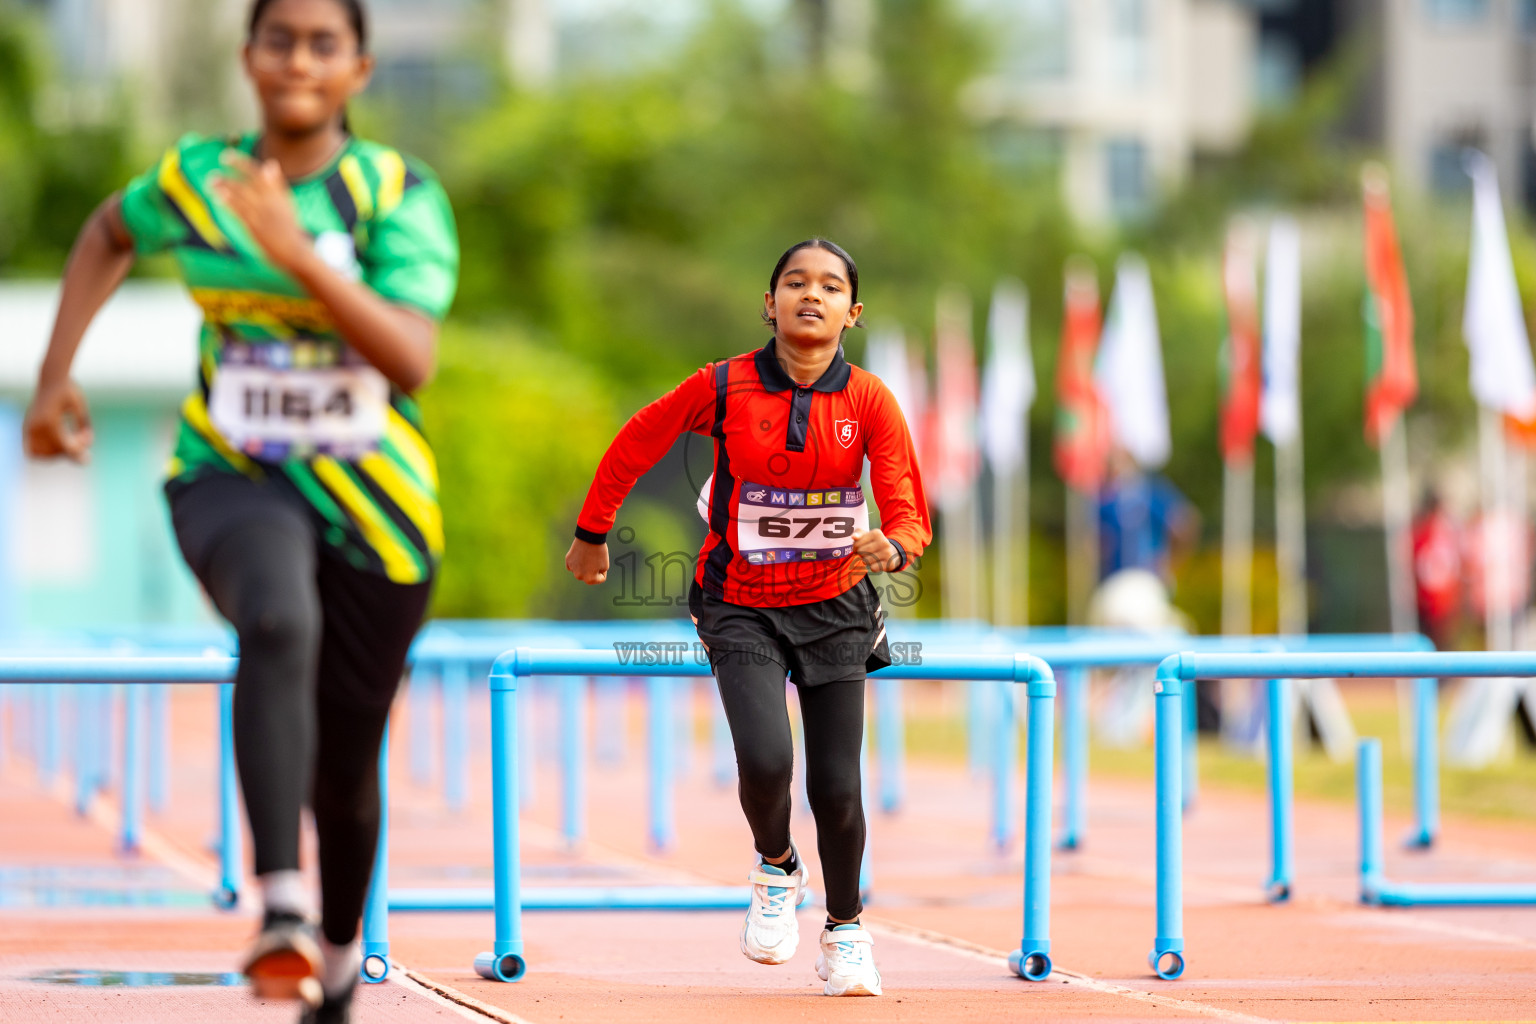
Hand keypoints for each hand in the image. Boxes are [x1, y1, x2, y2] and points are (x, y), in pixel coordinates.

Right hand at [23, 378, 93, 462]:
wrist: (51, 379)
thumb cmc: (69, 390)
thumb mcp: (80, 406)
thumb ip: (84, 425)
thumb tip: (89, 444)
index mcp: (50, 420)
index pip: (63, 446)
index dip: (77, 453)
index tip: (88, 454)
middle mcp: (36, 425)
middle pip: (51, 452)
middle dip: (67, 453)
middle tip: (80, 443)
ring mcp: (29, 426)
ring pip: (38, 454)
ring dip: (54, 456)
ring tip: (68, 444)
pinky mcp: (27, 427)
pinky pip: (30, 448)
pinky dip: (42, 453)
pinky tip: (57, 446)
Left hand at [210, 152, 312, 272]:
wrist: (294, 250)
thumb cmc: (289, 227)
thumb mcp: (286, 202)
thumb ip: (277, 184)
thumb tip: (271, 163)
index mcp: (277, 194)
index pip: (256, 172)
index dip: (240, 163)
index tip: (226, 156)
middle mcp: (269, 202)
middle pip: (246, 183)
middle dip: (228, 177)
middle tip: (213, 173)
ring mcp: (262, 214)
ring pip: (240, 196)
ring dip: (224, 188)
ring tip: (211, 182)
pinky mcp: (256, 227)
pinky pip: (239, 211)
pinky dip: (228, 202)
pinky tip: (217, 197)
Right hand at [566, 537, 610, 584]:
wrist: (589, 537)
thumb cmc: (599, 552)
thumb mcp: (605, 566)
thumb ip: (598, 574)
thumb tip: (588, 574)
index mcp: (589, 579)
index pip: (600, 578)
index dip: (603, 570)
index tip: (601, 562)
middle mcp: (579, 576)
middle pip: (589, 575)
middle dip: (593, 570)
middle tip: (594, 558)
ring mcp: (572, 569)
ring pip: (581, 570)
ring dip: (584, 566)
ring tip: (588, 555)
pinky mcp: (568, 561)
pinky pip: (574, 565)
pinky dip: (577, 562)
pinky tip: (580, 555)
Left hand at [851, 528, 899, 573]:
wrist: (891, 553)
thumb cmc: (873, 544)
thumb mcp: (866, 536)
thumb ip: (858, 534)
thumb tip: (853, 537)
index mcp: (876, 533)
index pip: (857, 544)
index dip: (855, 548)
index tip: (860, 547)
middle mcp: (884, 542)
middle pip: (861, 552)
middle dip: (861, 554)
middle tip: (866, 553)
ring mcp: (887, 553)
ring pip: (866, 561)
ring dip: (866, 561)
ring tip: (871, 557)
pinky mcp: (889, 564)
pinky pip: (873, 568)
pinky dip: (873, 567)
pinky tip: (877, 563)